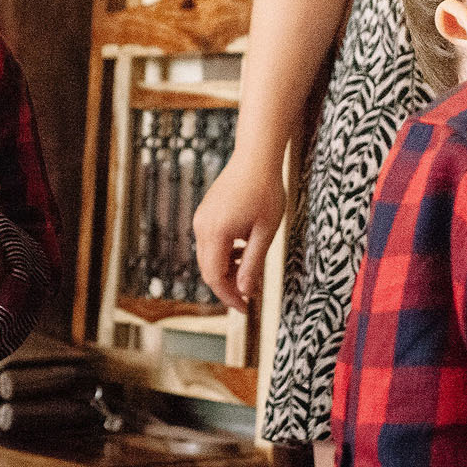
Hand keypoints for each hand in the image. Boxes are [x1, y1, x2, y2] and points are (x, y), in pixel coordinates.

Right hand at [192, 146, 285, 312]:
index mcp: (216, 233)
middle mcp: (202, 227)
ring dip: (227, 269)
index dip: (229, 296)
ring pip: (208, 257)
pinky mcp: (205, 213)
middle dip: (228, 285)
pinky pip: (210, 242)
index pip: (215, 277)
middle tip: (252, 294)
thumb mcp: (265, 232)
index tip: (246, 308)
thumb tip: (244, 291)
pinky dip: (224, 254)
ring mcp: (201, 218)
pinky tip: (244, 250)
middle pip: (208, 269)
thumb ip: (253, 263)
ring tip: (252, 271)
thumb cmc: (265, 191)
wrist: (256, 157)